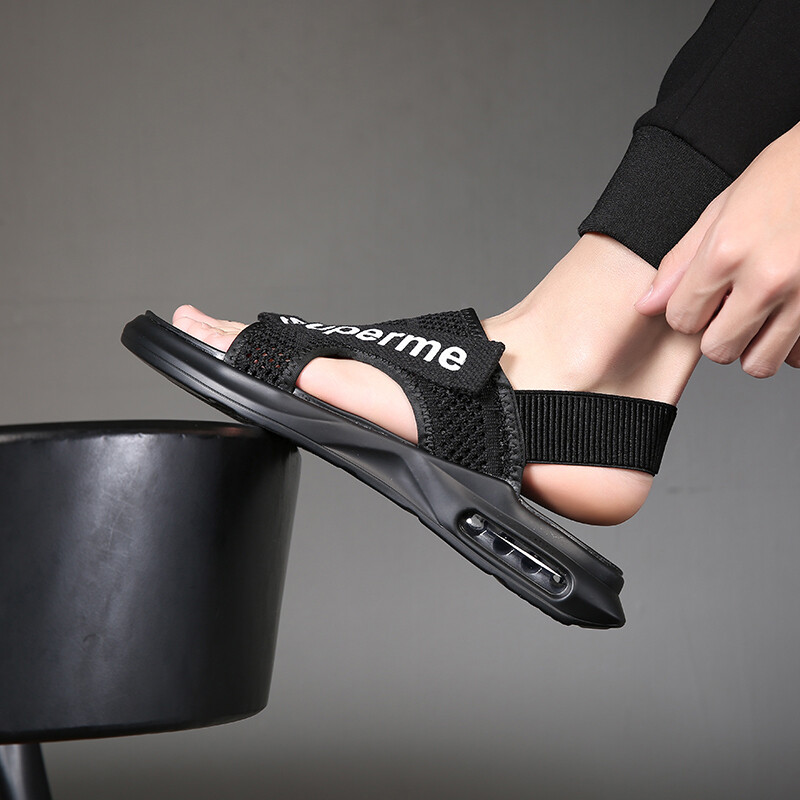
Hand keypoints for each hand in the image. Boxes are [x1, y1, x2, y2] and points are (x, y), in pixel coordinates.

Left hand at [635, 122, 799, 377]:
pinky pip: (799, 356)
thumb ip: (680, 263)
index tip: (701, 298)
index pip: (682, 320)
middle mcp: (767, 279)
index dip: (687, 312)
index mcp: (727, 252)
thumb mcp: (722, 209)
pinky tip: (787, 315)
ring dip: (752, 346)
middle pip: (718, 350)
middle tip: (729, 308)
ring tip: (758, 316)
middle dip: (717, 335)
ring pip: (759, 363)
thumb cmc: (786, 175)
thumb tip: (648, 305)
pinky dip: (790, 345)